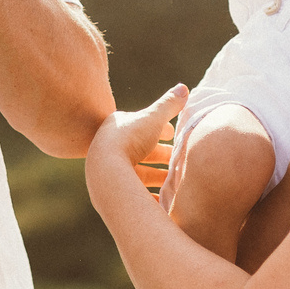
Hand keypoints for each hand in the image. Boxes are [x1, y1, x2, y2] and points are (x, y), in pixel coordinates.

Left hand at [87, 85, 187, 214]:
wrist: (105, 172)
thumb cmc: (128, 139)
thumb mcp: (153, 118)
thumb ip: (169, 104)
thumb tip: (184, 88)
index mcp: (116, 127)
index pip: (141, 126)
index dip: (159, 129)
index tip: (173, 134)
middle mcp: (109, 147)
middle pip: (141, 150)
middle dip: (160, 154)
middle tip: (179, 159)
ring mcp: (110, 170)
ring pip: (138, 172)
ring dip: (158, 175)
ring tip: (176, 181)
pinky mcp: (113, 190)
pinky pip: (135, 192)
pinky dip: (150, 195)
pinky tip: (163, 200)